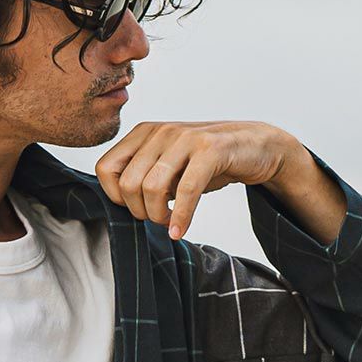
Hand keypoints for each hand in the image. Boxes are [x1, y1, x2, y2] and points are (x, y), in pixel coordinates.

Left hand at [94, 120, 342, 245]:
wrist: (256, 147)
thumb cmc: (206, 163)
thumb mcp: (168, 167)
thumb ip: (142, 177)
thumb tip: (118, 205)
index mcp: (144, 132)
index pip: (105, 170)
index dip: (116, 197)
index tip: (135, 208)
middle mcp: (161, 131)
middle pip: (128, 184)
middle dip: (139, 212)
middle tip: (157, 220)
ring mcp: (185, 137)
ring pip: (152, 188)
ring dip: (159, 216)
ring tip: (170, 224)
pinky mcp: (210, 149)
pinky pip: (186, 190)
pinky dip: (181, 217)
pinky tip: (180, 231)